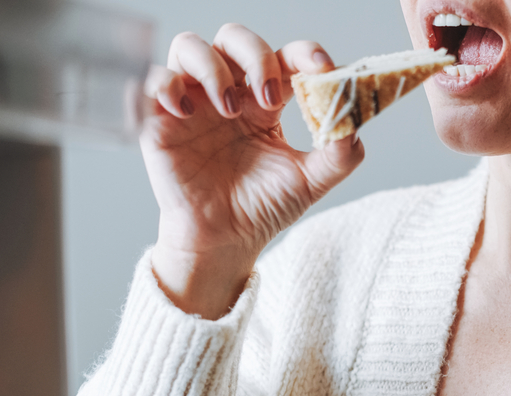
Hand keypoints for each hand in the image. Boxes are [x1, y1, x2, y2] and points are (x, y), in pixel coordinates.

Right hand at [142, 24, 364, 318]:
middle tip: (270, 97)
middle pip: (236, 38)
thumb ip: (339, 154)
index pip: (285, 57)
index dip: (304, 53)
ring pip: (191, 46)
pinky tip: (185, 111)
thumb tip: (356, 124)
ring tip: (230, 109)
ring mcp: (193, 102)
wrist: (226, 241)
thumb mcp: (310, 182)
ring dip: (213, 68)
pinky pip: (154, 80)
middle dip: (257, 57)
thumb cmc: (264, 207)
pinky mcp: (160, 119)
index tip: (322, 67)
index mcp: (266, 101)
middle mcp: (229, 92)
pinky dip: (168, 84)